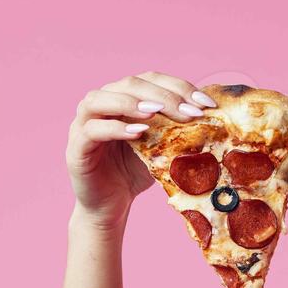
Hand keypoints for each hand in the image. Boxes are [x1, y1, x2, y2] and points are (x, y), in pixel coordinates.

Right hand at [66, 71, 218, 231]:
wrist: (111, 207)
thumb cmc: (135, 174)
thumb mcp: (161, 148)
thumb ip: (175, 129)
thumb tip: (212, 117)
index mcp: (123, 98)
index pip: (152, 80)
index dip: (179, 87)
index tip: (206, 104)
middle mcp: (101, 104)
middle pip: (129, 83)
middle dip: (163, 96)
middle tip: (189, 113)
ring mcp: (83, 123)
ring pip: (101, 99)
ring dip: (131, 102)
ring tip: (157, 113)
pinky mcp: (76, 147)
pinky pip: (92, 130)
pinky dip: (115, 128)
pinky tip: (138, 133)